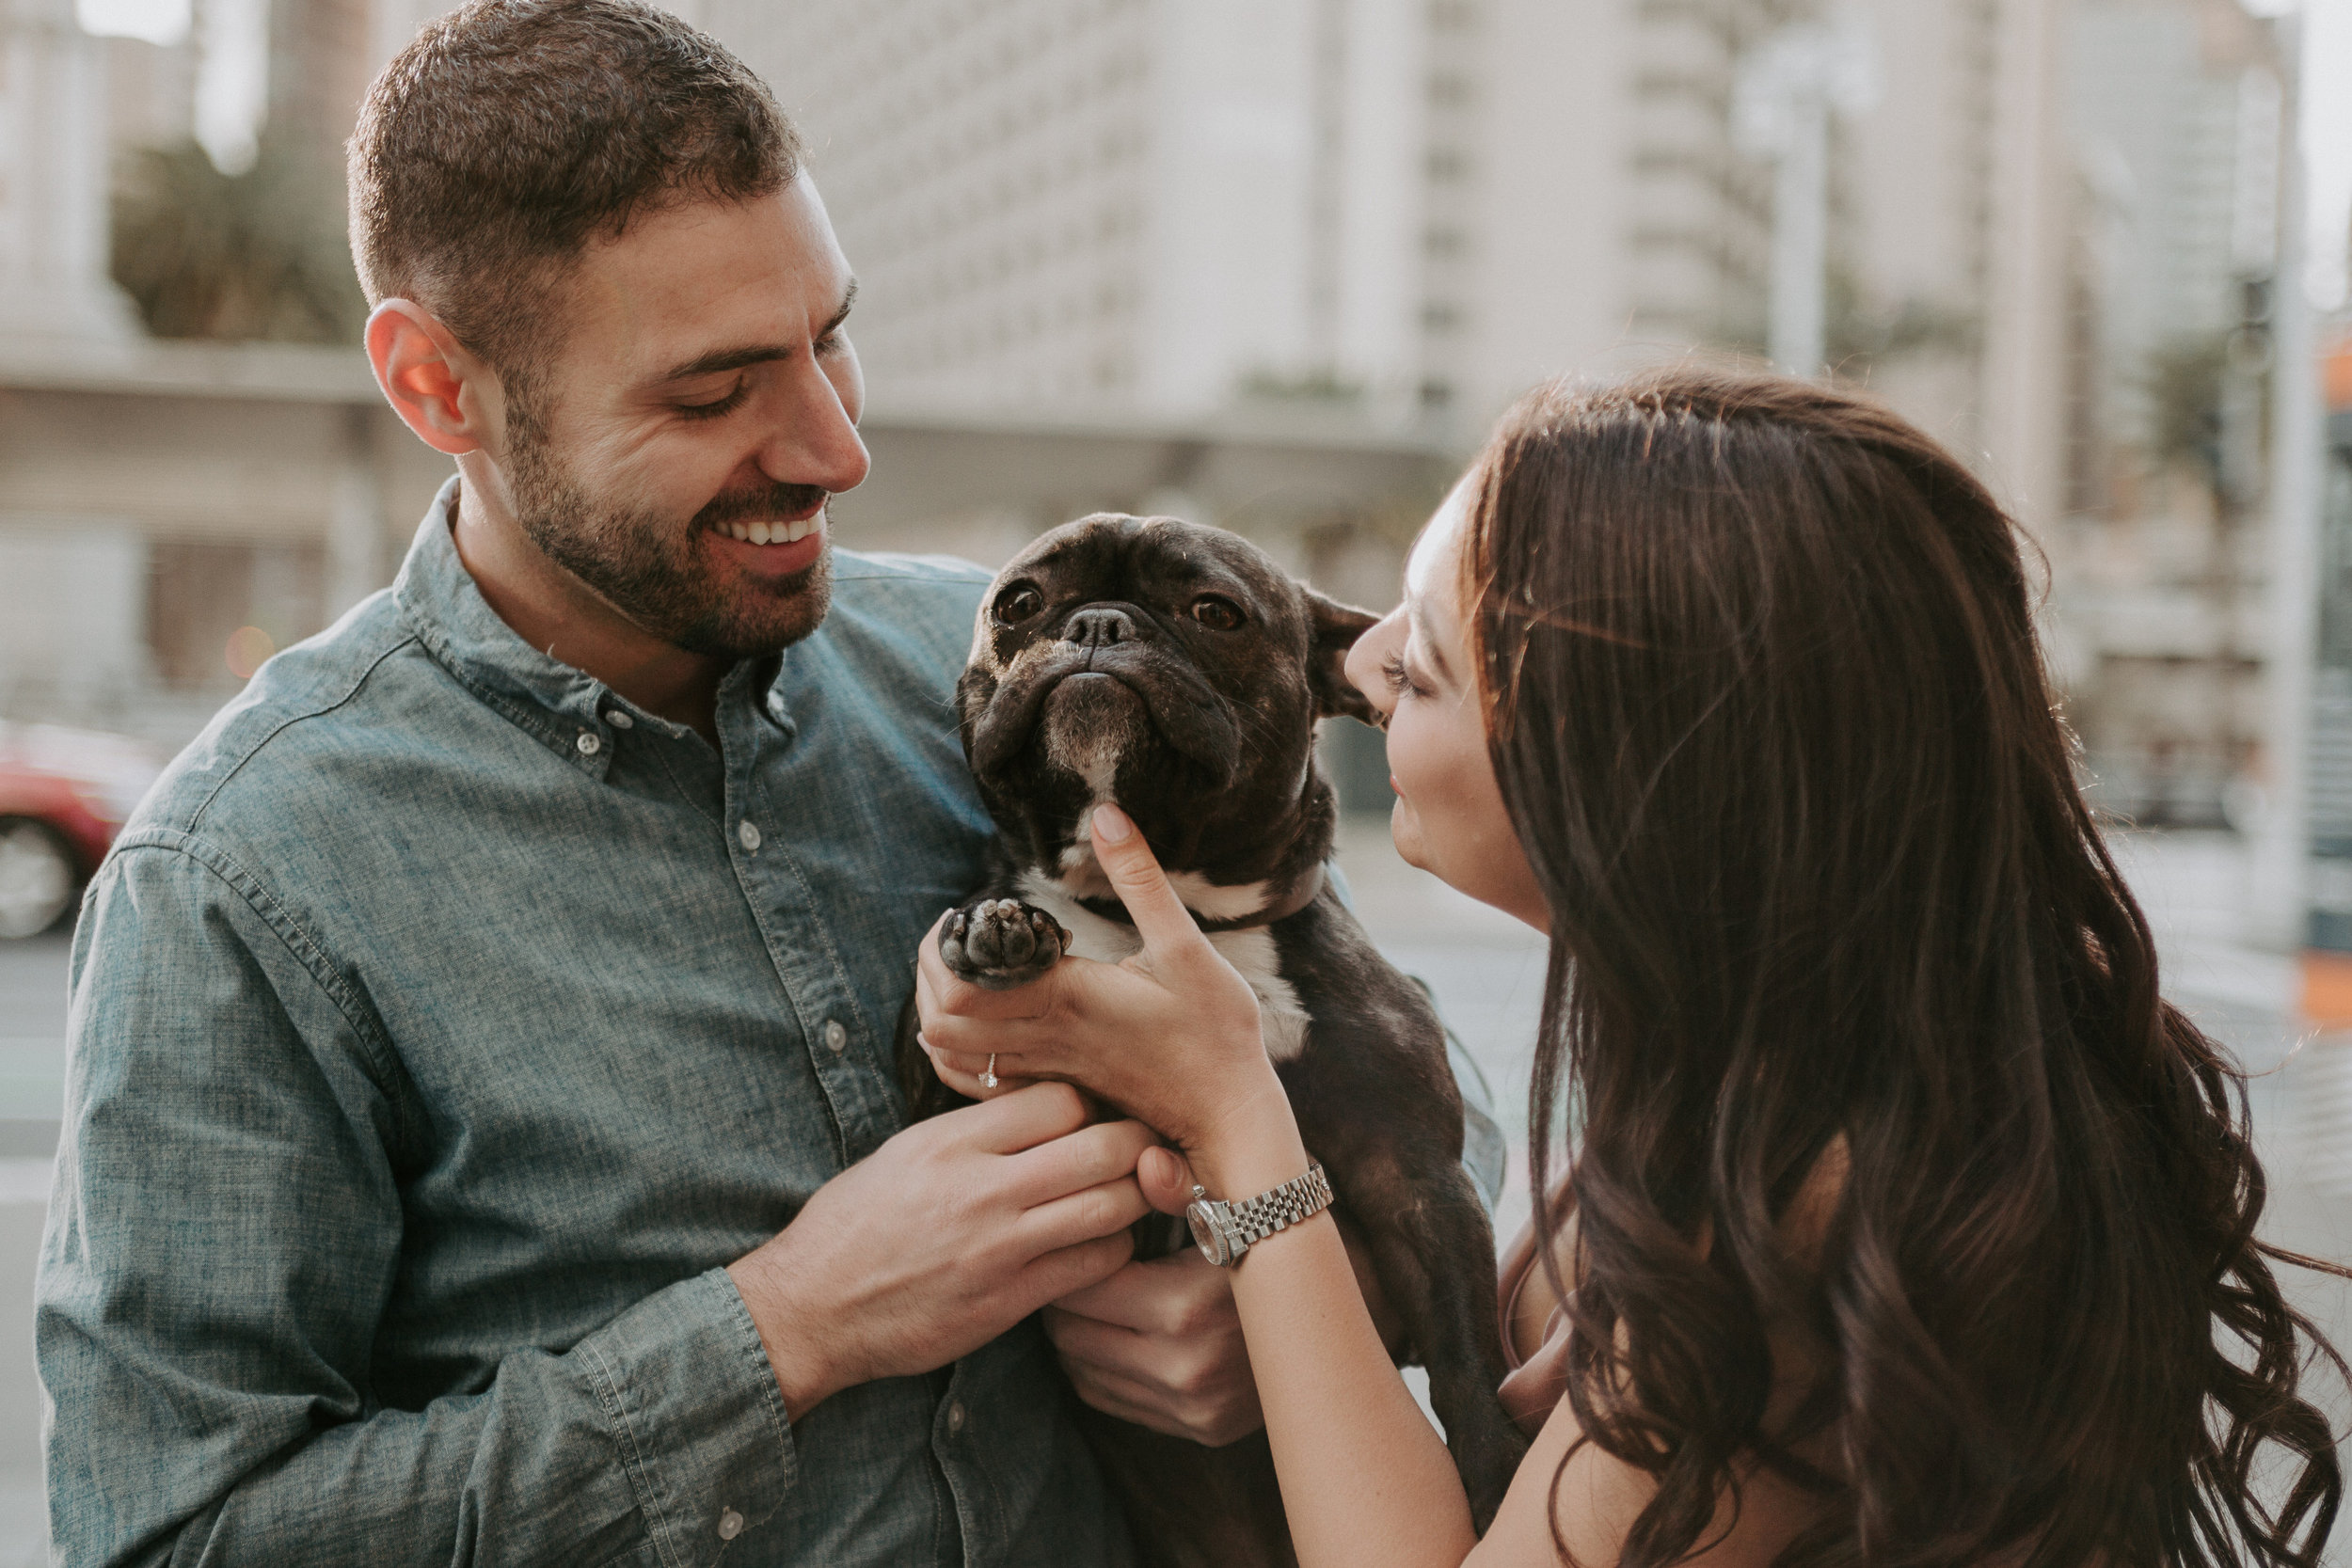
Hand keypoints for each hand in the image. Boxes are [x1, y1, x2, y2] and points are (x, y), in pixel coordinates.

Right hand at [726, 1083, 1153, 1417]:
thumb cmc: (855, 1225)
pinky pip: (1094, 1265)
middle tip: (1139, 1152)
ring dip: (1132, 1200)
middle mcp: (981, 1187)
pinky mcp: (1009, 1301)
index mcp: (952, 1140)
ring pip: (1111, 1206)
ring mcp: (999, 1247)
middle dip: (1135, 1145)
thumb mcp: (904, 1152)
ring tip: (1125, 1198)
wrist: (812, 1308)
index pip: (1061, 1098)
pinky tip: (1097, 1248)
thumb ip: (975, 1129)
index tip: (1092, 1119)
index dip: (1089, 1106)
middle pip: (1103, 1147)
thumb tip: (1042, 1108)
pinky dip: (1111, 1252)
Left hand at [915, 805, 1286, 1165]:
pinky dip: (958, 1050)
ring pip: (951, 1052)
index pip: (963, 983)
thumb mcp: (1185, 944)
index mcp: (1065, 998)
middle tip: (957, 932)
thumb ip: (1140, 878)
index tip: (973, 910)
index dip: (949, 943)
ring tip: (963, 967)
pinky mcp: (1054, 1085)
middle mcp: (1043, 1038)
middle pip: (939, 1019)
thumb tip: (1105, 814)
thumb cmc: (1214, 1030)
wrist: (1228, 1112)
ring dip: (939, 1007)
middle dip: (932, 970)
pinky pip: (978, 1080)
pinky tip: (976, 1019)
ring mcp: (1044, 1068)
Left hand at [1044, 1148, 1411, 1445]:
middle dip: (1068, 1295)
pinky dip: (1104, 1366)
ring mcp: (1194, 1409)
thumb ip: (1188, 1184)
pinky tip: (1120, 1329)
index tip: (1080, 1229)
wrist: (1356, 1306)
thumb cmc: (1286, 1234)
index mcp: (1187, 1311)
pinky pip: (1115, 1402)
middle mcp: (1187, 1372)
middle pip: (1073, 1337)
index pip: (1083, 1290)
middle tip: (1078, 1258)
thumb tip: (1143, 1161)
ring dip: (1080, 1333)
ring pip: (1086, 1373)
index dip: (1073, 1254)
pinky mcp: (1202, 1430)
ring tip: (1096, 1291)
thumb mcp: (1246, 1198)